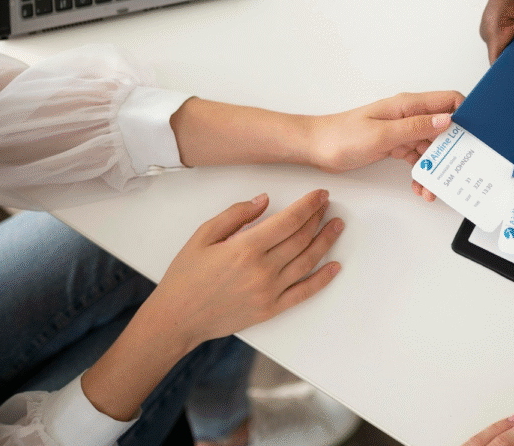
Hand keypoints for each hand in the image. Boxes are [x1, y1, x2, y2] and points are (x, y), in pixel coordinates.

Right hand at [144, 189, 342, 350]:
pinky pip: (304, 293)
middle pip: (301, 238)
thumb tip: (264, 200)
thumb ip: (236, 215)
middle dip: (318, 218)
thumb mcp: (203, 236)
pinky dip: (323, 279)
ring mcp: (269, 292)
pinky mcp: (271, 310)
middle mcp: (262, 270)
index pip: (289, 221)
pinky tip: (335, 266)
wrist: (177, 318)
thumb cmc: (186, 276)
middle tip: (327, 205)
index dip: (308, 205)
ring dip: (326, 242)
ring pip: (307, 262)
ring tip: (336, 226)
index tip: (320, 194)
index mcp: (245, 248)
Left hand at [309, 91, 463, 173]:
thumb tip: (447, 120)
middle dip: (453, 151)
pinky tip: (420, 187)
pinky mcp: (395, 145)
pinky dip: (421, 173)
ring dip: (436, 168)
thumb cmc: (342, 135)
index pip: (448, 101)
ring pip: (431, 148)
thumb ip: (415, 127)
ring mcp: (402, 131)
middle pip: (444, 129)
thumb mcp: (382, 134)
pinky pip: (417, 158)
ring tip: (432, 189)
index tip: (474, 136)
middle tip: (455, 171)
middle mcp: (409, 116)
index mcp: (408, 105)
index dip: (466, 114)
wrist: (316, 147)